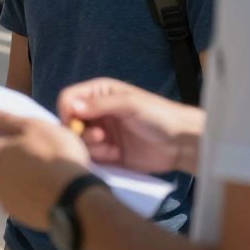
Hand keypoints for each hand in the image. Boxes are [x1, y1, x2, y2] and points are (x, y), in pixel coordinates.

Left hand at [0, 107, 89, 230]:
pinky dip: (24, 188)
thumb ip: (5, 118)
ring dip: (13, 170)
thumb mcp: (34, 127)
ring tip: (39, 165)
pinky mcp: (18, 213)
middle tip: (26, 142)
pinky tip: (43, 185)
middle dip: (2, 148)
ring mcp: (3, 198)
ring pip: (3, 177)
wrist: (77, 201)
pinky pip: (16, 195)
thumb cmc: (56, 156)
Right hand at [58, 77, 202, 173]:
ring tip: (110, 147)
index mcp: (100, 93)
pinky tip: (116, 155)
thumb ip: (100, 104)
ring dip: (90, 145)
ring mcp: (102, 133)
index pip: (70, 98)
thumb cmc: (158, 115)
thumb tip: (71, 106)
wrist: (181, 144)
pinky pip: (91, 155)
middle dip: (80, 131)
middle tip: (100, 136)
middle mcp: (97, 112)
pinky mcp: (108, 152)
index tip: (74, 123)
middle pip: (70, 121)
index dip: (67, 110)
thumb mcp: (129, 104)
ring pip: (78, 140)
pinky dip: (99, 156)